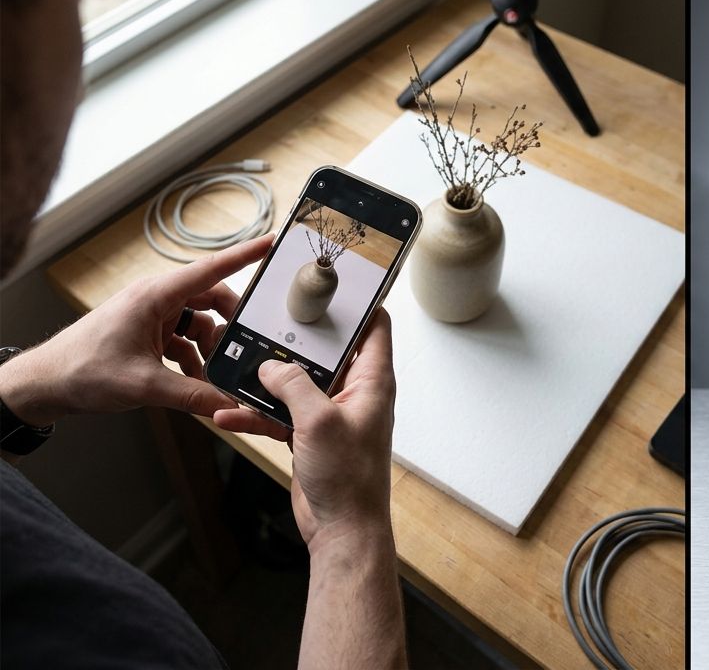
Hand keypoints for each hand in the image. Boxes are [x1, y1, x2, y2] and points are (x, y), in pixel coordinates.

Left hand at [0, 235, 272, 426]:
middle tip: (247, 348)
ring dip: (211, 350)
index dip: (244, 255)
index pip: (210, 270)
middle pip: (212, 301)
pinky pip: (185, 341)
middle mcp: (156, 300)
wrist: (45, 385)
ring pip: (200, 324)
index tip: (270, 243)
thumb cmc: (81, 370)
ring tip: (214, 377)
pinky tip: (195, 384)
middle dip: (231, 326)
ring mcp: (152, 317)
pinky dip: (195, 361)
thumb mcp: (144, 386)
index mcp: (155, 296)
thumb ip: (193, 395)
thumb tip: (230, 406)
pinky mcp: (148, 334)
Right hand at [214, 308, 396, 551]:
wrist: (342, 530)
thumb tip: (270, 366)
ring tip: (235, 368)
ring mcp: (331, 415)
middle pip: (326, 352)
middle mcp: (354, 394)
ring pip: (296, 384)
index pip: (374, 328)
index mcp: (372, 382)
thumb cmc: (348, 478)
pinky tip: (227, 415)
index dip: (358, 305)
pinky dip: (256, 414)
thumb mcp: (319, 422)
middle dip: (294, 341)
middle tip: (264, 321)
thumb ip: (294, 385)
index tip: (331, 285)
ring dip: (266, 381)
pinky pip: (280, 415)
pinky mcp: (311, 436)